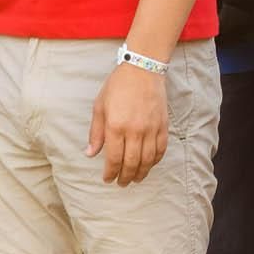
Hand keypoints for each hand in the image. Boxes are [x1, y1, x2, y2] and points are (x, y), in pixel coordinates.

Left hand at [87, 63, 167, 186]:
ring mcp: (151, 128)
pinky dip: (155, 161)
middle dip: (125, 177)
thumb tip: (90, 154)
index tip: (108, 179)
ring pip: (147, 159)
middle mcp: (134, 130)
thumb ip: (96, 133)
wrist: (143, 69)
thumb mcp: (99, 107)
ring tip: (135, 179)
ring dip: (141, 173)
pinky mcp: (163, 125)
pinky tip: (149, 165)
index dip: (110, 172)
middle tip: (122, 183)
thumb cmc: (117, 87)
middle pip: (131, 163)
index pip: (113, 158)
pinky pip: (160, 149)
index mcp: (116, 127)